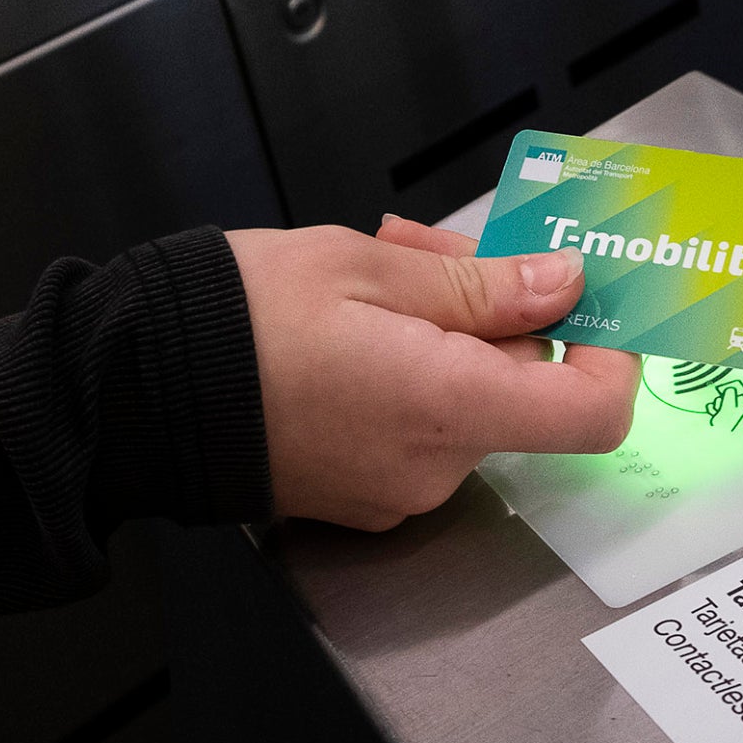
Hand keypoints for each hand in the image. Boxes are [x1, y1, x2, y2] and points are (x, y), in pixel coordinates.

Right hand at [227, 217, 638, 529]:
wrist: (132, 387)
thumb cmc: (241, 316)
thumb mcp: (369, 266)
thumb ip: (481, 284)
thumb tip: (565, 286)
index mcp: (448, 406)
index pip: (591, 414)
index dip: (610, 356)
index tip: (588, 304)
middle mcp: (434, 467)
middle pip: (519, 390)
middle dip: (493, 310)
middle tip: (427, 246)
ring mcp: (394, 491)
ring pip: (465, 399)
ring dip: (442, 330)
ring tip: (372, 271)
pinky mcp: (358, 496)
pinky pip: (417, 427)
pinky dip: (406, 372)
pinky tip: (347, 326)